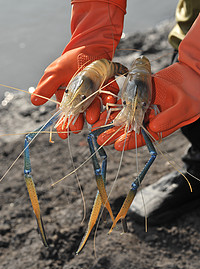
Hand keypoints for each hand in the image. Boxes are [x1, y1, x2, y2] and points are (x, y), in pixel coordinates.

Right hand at [31, 0, 125, 138]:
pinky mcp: (108, 89)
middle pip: (80, 114)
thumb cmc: (69, 61)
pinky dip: (110, 98)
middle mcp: (83, 101)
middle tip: (76, 128)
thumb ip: (47, 86)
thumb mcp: (55, 73)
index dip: (63, 125)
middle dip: (78, 122)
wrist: (89, 47)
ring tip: (92, 119)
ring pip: (95, 107)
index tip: (62, 134)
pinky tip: (109, 101)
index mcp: (68, 100)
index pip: (64, 115)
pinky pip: (110, 95)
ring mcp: (96, 96)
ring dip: (94, 113)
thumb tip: (34, 102)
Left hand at [94, 15, 199, 149]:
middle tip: (100, 139)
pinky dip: (116, 101)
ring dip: (111, 119)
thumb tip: (153, 128)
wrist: (192, 74)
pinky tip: (105, 104)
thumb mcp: (184, 107)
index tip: (117, 145)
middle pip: (130, 128)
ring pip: (125, 114)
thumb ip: (170, 118)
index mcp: (160, 127)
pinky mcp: (140, 93)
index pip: (143, 137)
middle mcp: (150, 118)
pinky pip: (127, 98)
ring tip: (96, 125)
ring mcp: (144, 106)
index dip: (130, 142)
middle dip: (115, 134)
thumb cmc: (194, 94)